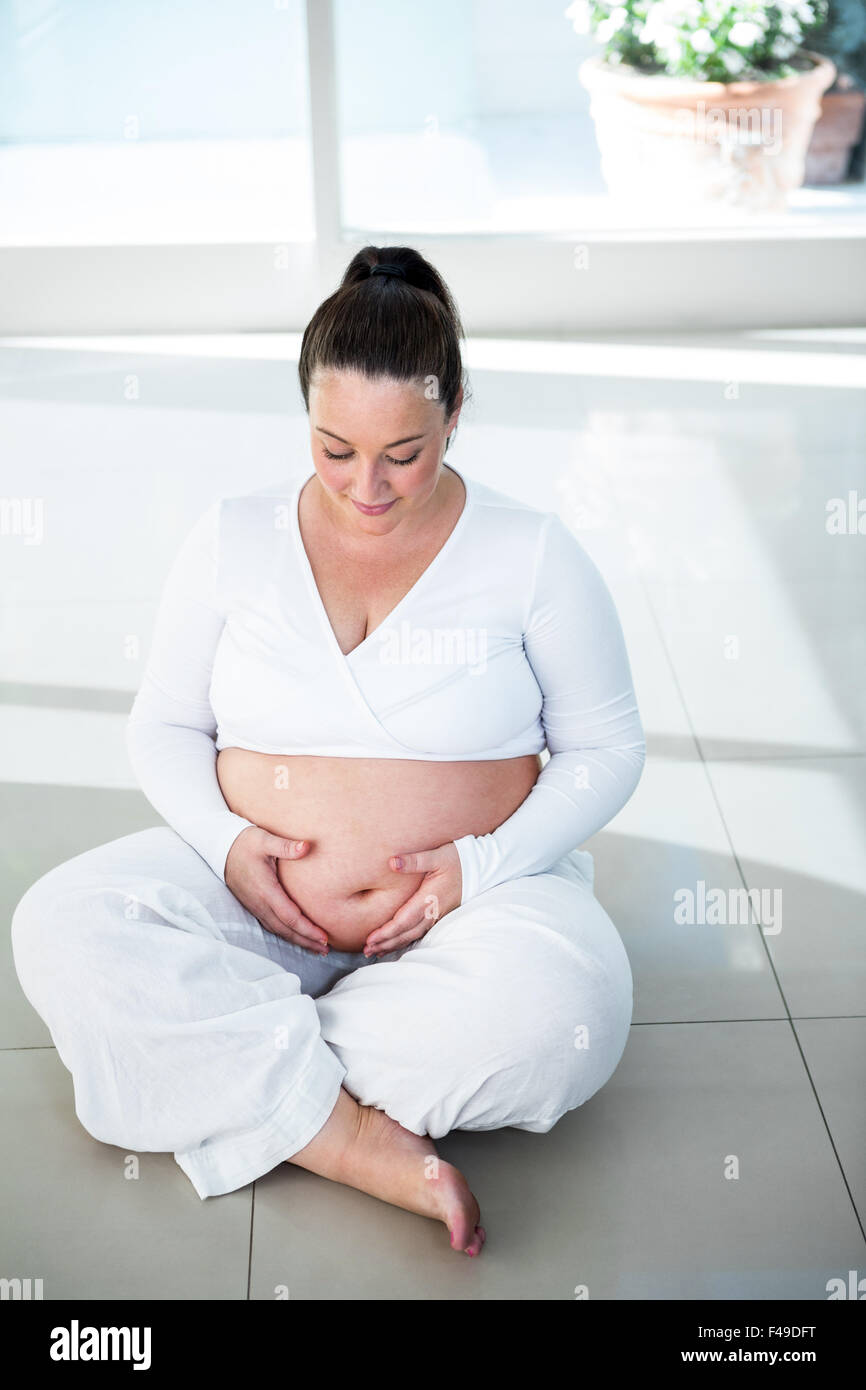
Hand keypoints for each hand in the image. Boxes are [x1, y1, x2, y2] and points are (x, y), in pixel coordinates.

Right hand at [224, 826, 328, 955]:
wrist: (220, 848)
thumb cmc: (245, 843)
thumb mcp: (264, 839)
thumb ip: (285, 846)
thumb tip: (306, 846)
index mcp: (266, 890)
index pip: (290, 917)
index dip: (307, 929)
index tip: (324, 937)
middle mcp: (260, 903)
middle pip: (286, 929)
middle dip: (306, 941)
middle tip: (325, 950)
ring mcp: (255, 906)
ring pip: (278, 930)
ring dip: (297, 940)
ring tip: (316, 948)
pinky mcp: (253, 906)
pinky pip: (272, 925)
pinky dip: (286, 934)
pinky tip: (296, 936)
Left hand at [363, 841, 462, 957]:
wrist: (481, 867)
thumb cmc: (457, 859)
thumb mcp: (436, 855)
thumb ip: (414, 860)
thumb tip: (392, 862)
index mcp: (428, 899)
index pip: (403, 921)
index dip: (386, 932)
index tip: (370, 939)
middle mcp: (432, 911)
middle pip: (406, 933)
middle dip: (386, 943)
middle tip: (367, 951)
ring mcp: (437, 915)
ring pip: (413, 935)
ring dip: (394, 944)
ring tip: (376, 951)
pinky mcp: (439, 914)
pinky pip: (420, 932)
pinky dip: (406, 939)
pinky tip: (397, 942)